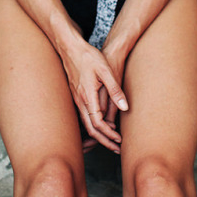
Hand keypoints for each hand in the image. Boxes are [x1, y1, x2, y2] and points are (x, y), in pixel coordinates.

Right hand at [60, 38, 127, 152]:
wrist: (71, 47)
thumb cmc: (89, 57)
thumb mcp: (105, 70)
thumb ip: (115, 90)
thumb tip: (125, 107)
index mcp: (87, 96)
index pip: (97, 124)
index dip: (109, 134)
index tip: (119, 140)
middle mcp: (79, 100)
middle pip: (90, 129)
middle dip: (104, 141)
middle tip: (117, 148)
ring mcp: (76, 98)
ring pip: (86, 123)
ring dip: (99, 134)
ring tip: (111, 139)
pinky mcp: (76, 95)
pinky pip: (83, 116)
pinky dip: (93, 125)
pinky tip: (102, 124)